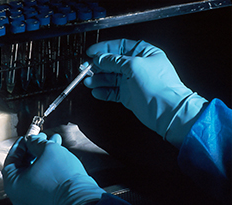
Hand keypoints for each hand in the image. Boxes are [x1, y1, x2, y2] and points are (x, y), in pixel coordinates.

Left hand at [2, 133, 104, 204]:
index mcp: (13, 185)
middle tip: (41, 138)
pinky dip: (47, 167)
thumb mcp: (48, 150)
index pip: (11, 159)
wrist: (80, 199)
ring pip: (35, 171)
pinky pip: (42, 180)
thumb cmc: (62, 179)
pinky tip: (58, 155)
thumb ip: (36, 142)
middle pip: (24, 165)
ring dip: (44, 156)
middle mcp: (20, 195)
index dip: (20, 145)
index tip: (27, 138)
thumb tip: (32, 140)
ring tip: (54, 143)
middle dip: (35, 149)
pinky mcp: (45, 201)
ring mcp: (32, 199)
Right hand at [84, 39, 207, 147]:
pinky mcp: (129, 96)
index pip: (120, 46)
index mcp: (143, 53)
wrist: (166, 110)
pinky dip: (103, 91)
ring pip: (110, 78)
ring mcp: (133, 82)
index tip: (91, 52)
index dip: (104, 49)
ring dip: (98, 79)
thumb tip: (101, 58)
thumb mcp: (134, 65)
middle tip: (85, 69)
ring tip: (88, 81)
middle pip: (112, 62)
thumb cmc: (158, 86)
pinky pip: (112, 91)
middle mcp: (138, 66)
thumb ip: (115, 61)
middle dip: (98, 65)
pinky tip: (96, 91)